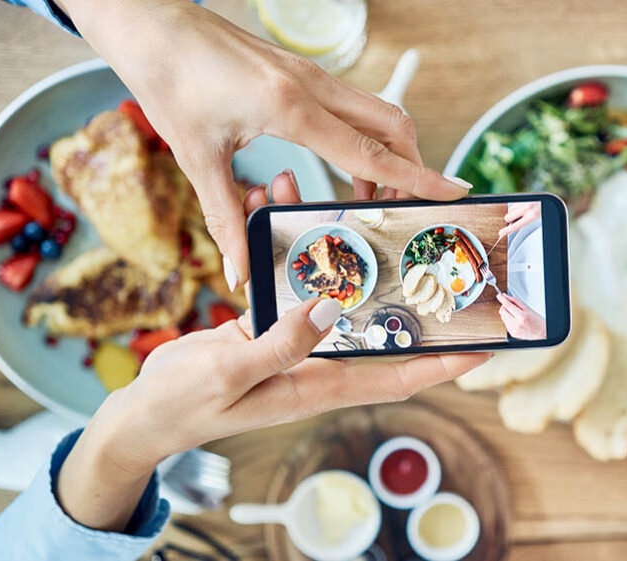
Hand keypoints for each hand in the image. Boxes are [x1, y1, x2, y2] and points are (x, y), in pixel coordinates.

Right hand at [55, 172, 488, 532]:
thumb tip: (329, 309)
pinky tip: (269, 204)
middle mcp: (314, 361)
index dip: (442, 364)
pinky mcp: (268, 323)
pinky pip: (287, 277)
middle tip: (414, 230)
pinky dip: (281, 243)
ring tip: (311, 190)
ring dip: (327, 241)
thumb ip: (281, 344)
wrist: (145, 411)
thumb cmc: (187, 405)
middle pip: (372, 319)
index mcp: (317, 384)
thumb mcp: (233, 374)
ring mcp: (292, 340)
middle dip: (391, 273)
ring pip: (328, 286)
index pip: (397, 376)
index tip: (481, 347)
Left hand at [56, 0, 470, 287]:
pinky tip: (343, 165)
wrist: (153, 24)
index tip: (455, 193)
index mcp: (292, 109)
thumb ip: (226, 217)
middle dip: (413, 168)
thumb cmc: (171, 80)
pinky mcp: (303, 73)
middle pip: (393, 127)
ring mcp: (312, 76)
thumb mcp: (196, 157)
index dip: (417, 179)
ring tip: (371, 197)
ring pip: (379, 113)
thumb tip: (241, 270)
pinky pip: (354, 107)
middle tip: (404, 208)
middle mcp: (314, 88)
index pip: (372, 153)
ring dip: (390, 153)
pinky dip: (366, 138)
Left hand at [497, 293, 545, 339]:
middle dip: (504, 306)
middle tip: (508, 305)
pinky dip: (508, 320)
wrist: (542, 333)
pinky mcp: (513, 334)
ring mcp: (514, 330)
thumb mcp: (528, 309)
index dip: (502, 300)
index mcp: (522, 316)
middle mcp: (517, 324)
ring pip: (503, 317)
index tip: (499, 296)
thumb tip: (506, 297)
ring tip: (514, 314)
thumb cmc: (537, 321)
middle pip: (503, 311)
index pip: (508, 306)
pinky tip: (515, 320)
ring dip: (506, 313)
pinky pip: (505, 324)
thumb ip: (515, 302)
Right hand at [498, 201, 541, 237]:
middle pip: (508, 217)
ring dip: (513, 212)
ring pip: (510, 210)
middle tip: (516, 220)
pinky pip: (514, 204)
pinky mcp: (523, 197)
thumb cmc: (543, 209)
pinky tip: (523, 207)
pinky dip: (516, 207)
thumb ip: (524, 221)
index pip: (515, 226)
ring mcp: (524, 201)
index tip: (500, 233)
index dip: (507, 230)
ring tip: (521, 212)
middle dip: (509, 220)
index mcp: (532, 216)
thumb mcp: (535, 218)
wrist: (548, 198)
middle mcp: (527, 208)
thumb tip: (512, 224)